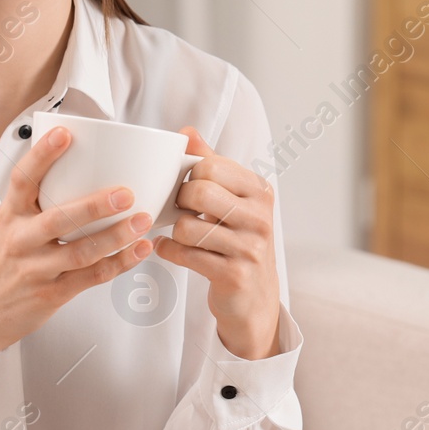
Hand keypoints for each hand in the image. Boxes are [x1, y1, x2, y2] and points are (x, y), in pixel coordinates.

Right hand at [0, 125, 156, 385]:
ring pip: (81, 252)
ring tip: (143, 220)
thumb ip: (36, 204)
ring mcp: (35, 270)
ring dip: (117, 237)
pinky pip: (91, 278)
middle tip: (126, 192)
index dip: (43, 155)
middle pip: (59, 219)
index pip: (22, 179)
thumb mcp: (7, 228)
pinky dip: (119, 264)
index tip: (65, 133)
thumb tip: (79, 166)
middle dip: (95, 205)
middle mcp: (20, 241)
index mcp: (9, 216)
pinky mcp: (50, 294)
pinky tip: (139, 250)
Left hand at [153, 126, 282, 360]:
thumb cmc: (237, 241)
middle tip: (179, 211)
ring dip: (173, 231)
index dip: (189, 176)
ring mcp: (250, 247)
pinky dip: (168, 250)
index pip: (211, 165)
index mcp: (259, 190)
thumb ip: (211, 163)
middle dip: (179, 201)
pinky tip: (169, 249)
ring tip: (177, 234)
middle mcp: (260, 216)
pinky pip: (185, 254)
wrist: (254, 298)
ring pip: (188, 226)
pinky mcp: (234, 274)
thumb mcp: (232, 200)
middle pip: (200, 191)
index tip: (187, 189)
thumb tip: (187, 131)